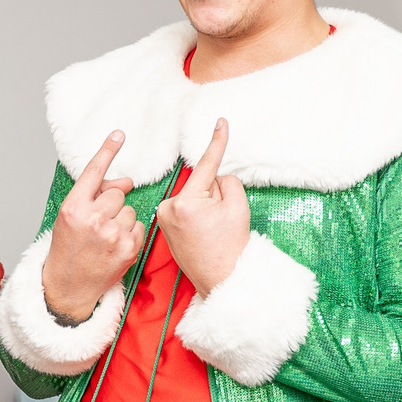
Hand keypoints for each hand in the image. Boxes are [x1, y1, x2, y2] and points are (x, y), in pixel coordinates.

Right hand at [41, 132, 143, 321]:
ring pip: (129, 210)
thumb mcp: (70, 217)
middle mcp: (92, 219)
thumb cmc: (68, 248)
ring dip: (121, 219)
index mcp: (74, 208)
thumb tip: (126, 181)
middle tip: (99, 222)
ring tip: (106, 237)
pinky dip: (131, 234)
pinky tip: (116, 246)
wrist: (69, 285)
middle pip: (117, 193)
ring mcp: (112, 235)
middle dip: (111, 204)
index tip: (119, 134)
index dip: (107, 151)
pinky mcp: (129, 249)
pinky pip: (139, 227)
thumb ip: (93, 195)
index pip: (94, 172)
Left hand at [157, 119, 249, 290]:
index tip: (220, 121)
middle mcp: (168, 208)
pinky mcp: (162, 226)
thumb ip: (227, 182)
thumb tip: (214, 177)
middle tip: (220, 223)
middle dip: (214, 196)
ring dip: (204, 207)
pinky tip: (200, 236)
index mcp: (186, 201)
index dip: (217, 142)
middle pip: (200, 184)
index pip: (207, 165)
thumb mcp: (238, 207)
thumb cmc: (231, 247)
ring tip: (210, 233)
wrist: (220, 280)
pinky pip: (185, 210)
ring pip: (192, 197)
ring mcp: (162, 218)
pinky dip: (195, 216)